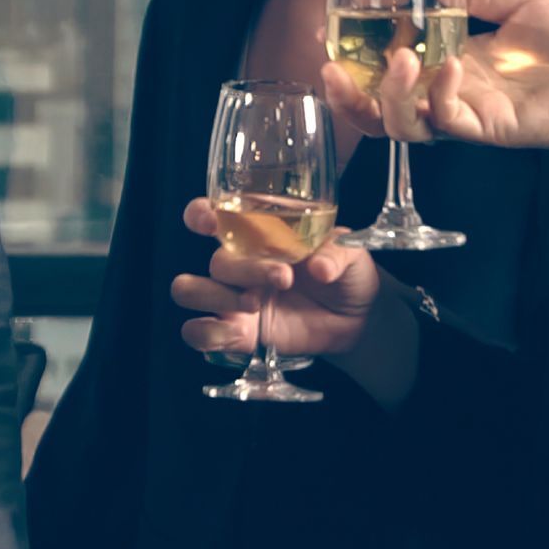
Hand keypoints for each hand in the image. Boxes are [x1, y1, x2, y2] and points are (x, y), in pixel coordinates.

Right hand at [171, 198, 384, 356]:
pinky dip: (209, 334)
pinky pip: (198, 332)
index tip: (210, 222)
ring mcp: (233, 299)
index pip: (213, 216)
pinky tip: (239, 334)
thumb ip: (336, 253)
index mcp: (258, 235)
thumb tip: (320, 267)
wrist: (358, 320)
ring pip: (190, 291)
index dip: (199, 214)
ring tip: (256, 304)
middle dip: (246, 270)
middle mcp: (240, 265)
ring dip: (220, 298)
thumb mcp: (352, 253)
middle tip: (283, 278)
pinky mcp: (236, 333)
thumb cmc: (348, 275)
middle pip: (215, 261)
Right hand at [320, 0, 548, 163]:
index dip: (352, 61)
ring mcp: (468, 116)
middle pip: (380, 111)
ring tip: (397, 60)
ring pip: (406, 123)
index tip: (326, 33)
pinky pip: (452, 120)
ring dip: (392, 95)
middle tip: (329, 67)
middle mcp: (449, 96)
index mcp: (448, 67)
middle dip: (349, 94)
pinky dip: (444, 94)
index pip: (385, 73)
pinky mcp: (492, 129)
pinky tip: (450, 65)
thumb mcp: (517, 4)